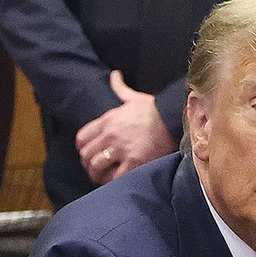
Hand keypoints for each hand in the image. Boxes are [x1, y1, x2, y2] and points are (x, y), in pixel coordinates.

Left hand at [76, 70, 175, 184]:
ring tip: (104, 178)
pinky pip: (115, 177)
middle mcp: (111, 135)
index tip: (90, 153)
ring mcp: (121, 150)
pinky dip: (113, 182)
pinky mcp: (134, 163)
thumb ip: (120, 88)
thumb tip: (115, 75)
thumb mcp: (134, 97)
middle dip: (89, 164)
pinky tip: (117, 181)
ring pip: (96, 167)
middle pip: (86, 155)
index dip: (83, 148)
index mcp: (107, 120)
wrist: (173, 120)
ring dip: (98, 175)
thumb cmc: (155, 111)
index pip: (82, 138)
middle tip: (95, 170)